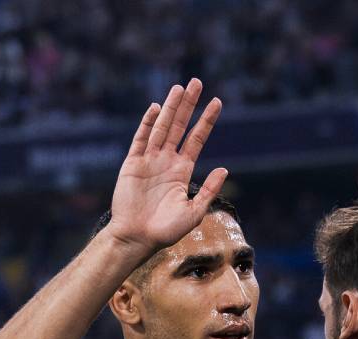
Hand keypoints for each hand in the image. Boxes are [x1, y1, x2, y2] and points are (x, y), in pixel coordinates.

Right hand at [103, 78, 228, 253]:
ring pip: (161, 127)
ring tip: (179, 88)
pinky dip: (147, 123)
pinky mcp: (132, 164)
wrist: (137, 238)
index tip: (217, 102)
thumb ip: (209, 190)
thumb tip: (224, 168)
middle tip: (196, 82)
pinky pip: (141, 139)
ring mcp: (149, 161)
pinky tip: (156, 108)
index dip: (206, 120)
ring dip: (170, 108)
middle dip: (188, 105)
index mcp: (182, 171)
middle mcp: (166, 161)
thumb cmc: (166, 231)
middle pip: (179, 126)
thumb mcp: (194, 212)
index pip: (196, 139)